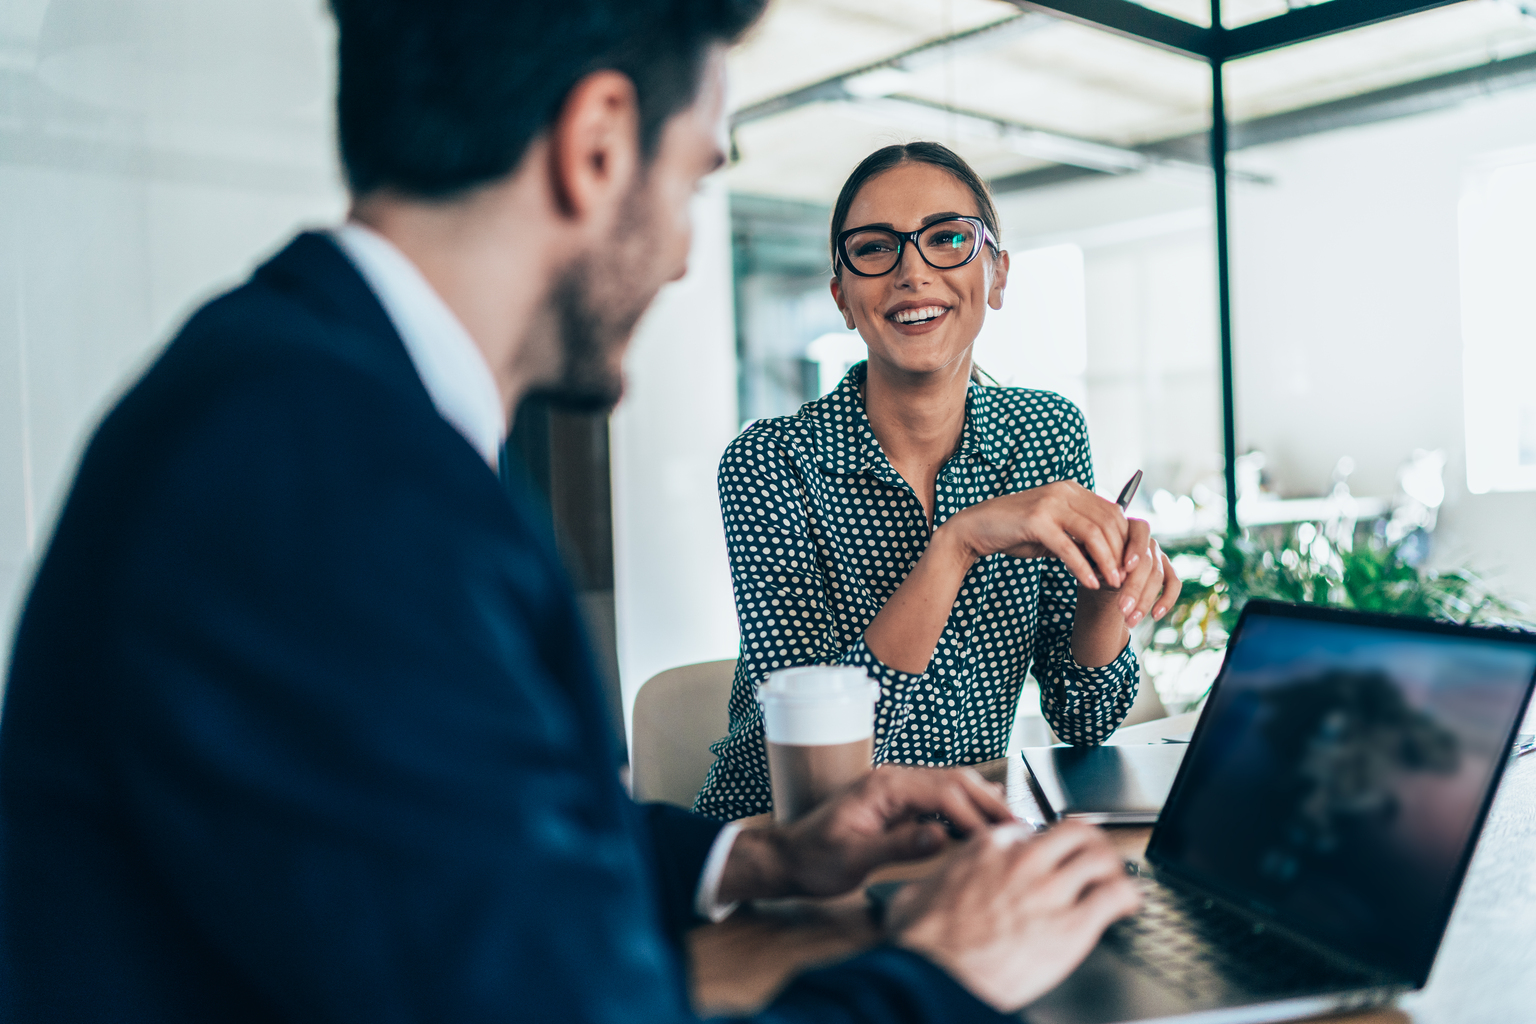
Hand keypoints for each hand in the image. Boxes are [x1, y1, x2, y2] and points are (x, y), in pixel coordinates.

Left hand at [717, 766, 1013, 903]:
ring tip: (1014, 823)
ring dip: (983, 801)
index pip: (943, 791)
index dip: (976, 812)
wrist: (790, 858)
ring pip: (951, 784)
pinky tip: (987, 817)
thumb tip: (939, 836)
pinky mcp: (899, 802)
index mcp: (883, 787)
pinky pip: (941, 796)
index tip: (1002, 835)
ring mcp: (897, 788)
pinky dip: (967, 805)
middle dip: (989, 802)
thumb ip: (896, 846)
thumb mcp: (852, 858)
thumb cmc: (815, 860)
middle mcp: (893, 779)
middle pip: (953, 780)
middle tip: (1022, 827)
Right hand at [888, 821, 1141, 1011]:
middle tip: (1096, 857)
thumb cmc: (923, 943)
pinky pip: (1116, 895)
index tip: (1050, 859)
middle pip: (1075, 831)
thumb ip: (935, 882)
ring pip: (1101, 856)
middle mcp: (1023, 861)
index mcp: (988, 849)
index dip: (1044, 846)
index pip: (1032, 831)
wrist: (935, 975)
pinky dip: (1128, 895)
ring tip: (1115, 880)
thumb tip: (922, 892)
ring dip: (1112, 867)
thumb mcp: (918, 893)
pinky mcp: (1071, 926)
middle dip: (1090, 842)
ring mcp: (1050, 890)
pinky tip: (1128, 903)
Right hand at [943, 481, 1129, 592]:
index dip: (1126, 540)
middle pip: (1108, 522)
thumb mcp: (1053, 531)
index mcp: (1072, 490)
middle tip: (1126, 579)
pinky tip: (1091, 583)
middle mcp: (1064, 491)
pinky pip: (1068, 547)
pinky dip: (1083, 567)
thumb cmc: (1015, 532)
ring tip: (1113, 583)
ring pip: (1093, 533)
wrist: (976, 528)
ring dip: (1107, 561)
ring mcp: (1050, 503)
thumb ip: (1078, 537)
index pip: (1113, 512)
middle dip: (1121, 553)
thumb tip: (1108, 557)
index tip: (1130, 565)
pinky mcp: (1036, 520)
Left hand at [1092, 518, 1180, 628]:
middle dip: (1135, 588)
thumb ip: (1094, 557)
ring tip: (1129, 620)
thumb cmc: (1089, 562)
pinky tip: (1155, 615)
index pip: (1139, 531)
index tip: (1125, 569)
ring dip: (1144, 600)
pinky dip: (1167, 600)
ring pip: (1158, 576)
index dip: (1134, 549)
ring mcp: (1159, 555)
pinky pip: (1174, 584)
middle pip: (1147, 561)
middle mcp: (1147, 539)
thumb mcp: (1086, 556)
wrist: (1098, 576)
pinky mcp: (1167, 571)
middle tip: (1122, 609)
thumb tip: (1098, 570)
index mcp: (1128, 527)